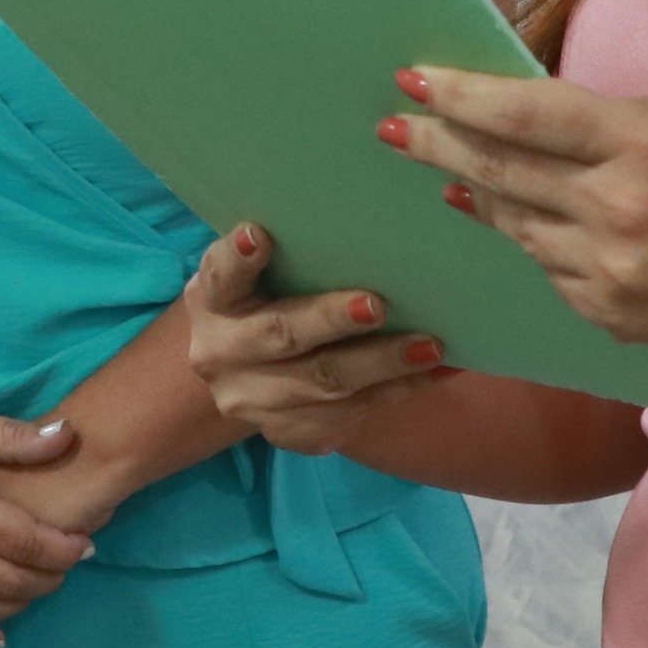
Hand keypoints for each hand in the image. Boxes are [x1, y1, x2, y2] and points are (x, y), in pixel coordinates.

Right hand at [182, 223, 448, 453]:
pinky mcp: (288, 433)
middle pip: (281, 336)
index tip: (260, 235)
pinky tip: (436, 371)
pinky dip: (399, 391)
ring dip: (383, 365)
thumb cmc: (270, 298)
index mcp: (212, 302)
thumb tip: (356, 214)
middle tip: (377, 305)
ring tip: (431, 346)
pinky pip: (350, 416)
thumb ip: (292, 251)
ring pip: (324, 384)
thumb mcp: (260, 273)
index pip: (221, 275)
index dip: (238, 258)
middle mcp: (221, 355)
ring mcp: (252, 401)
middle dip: (331, 320)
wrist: (252, 371)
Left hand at [377, 68, 647, 362]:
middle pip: (502, 171)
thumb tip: (509, 118)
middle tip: (394, 128)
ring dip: (480, 194)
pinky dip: (536, 241)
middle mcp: (620, 208)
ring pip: (516, 224)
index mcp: (642, 142)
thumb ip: (597, 123)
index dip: (462, 97)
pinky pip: (549, 269)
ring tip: (451, 171)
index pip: (528, 114)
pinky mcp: (606, 314)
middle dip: (438, 145)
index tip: (413, 79)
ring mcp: (610, 270)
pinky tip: (528, 223)